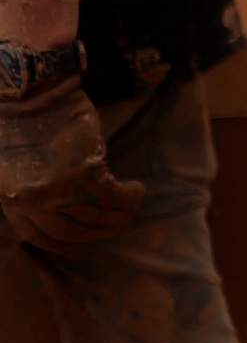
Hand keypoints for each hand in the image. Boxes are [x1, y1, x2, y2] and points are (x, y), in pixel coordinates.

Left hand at [0, 78, 143, 252]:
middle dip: (98, 232)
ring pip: (98, 217)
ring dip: (120, 215)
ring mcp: (60, 188)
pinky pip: (116, 196)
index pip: (40, 238)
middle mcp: (34, 201)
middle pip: (73, 232)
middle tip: (116, 224)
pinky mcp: (86, 171)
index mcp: (13, 200)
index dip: (65, 245)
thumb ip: (30, 190)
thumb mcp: (13, 167)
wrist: (30, 95)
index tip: (81, 247)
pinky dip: (130, 196)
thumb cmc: (21, 123)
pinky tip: (136, 189)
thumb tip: (58, 209)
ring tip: (130, 205)